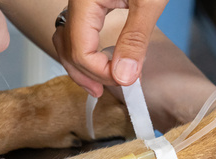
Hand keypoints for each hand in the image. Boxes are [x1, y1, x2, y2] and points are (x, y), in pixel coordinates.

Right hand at [53, 0, 167, 97]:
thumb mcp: (148, 1)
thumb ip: (135, 39)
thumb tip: (123, 77)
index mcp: (85, 0)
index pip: (80, 49)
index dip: (99, 72)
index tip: (125, 81)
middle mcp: (77, 1)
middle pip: (67, 47)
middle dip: (86, 73)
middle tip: (106, 91)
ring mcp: (81, 2)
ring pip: (68, 40)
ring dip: (80, 65)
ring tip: (99, 84)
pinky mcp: (90, 2)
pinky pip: (78, 31)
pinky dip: (86, 50)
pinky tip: (100, 60)